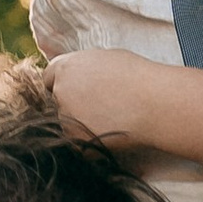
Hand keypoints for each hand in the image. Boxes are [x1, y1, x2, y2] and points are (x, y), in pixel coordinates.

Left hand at [45, 48, 166, 151]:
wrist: (154, 103)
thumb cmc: (137, 77)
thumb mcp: (105, 59)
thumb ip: (84, 68)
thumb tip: (79, 76)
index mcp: (66, 68)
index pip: (49, 77)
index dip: (61, 83)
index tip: (74, 90)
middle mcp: (61, 92)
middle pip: (57, 102)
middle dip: (72, 104)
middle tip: (99, 107)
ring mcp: (66, 119)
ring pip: (67, 124)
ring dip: (81, 124)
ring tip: (110, 119)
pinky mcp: (77, 142)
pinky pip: (79, 142)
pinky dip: (91, 140)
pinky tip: (111, 131)